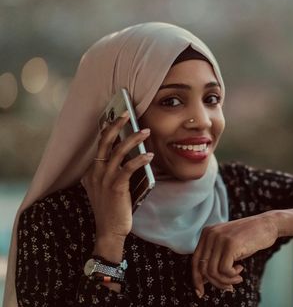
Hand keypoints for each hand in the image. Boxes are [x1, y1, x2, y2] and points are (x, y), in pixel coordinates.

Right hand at [82, 111, 153, 242]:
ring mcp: (104, 180)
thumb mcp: (108, 187)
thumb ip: (114, 171)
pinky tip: (149, 155)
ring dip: (133, 139)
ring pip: (117, 151)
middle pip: (104, 142)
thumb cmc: (113, 208)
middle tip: (127, 113)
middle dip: (116, 125)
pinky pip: (127, 168)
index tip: (117, 116)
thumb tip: (130, 154)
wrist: (109, 231)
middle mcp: (95, 172)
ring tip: (146, 131)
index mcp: (92, 171)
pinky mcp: (115, 187)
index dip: (108, 129)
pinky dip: (139, 159)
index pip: (100, 144)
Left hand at [192, 213, 278, 295]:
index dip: (196, 278)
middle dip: (215, 282)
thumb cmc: (249, 237)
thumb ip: (215, 257)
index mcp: (207, 233)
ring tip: (237, 278)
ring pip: (213, 272)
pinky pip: (225, 270)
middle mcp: (211, 234)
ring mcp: (220, 238)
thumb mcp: (227, 245)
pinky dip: (233, 275)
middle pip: (203, 268)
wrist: (267, 224)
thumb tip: (204, 280)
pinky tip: (241, 269)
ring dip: (226, 281)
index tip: (200, 292)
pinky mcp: (231, 244)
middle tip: (228, 287)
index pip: (194, 260)